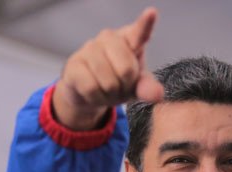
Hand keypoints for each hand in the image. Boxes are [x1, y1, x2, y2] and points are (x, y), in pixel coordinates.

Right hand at [52, 7, 163, 130]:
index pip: (140, 31)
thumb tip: (157, 95)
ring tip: (106, 91)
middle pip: (126, 69)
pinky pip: (91, 88)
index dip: (146, 23)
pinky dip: (96, 98)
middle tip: (119, 87)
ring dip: (110, 95)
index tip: (151, 13)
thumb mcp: (137, 87)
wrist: (90, 93)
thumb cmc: (118, 82)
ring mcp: (89, 47)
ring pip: (108, 82)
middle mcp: (109, 37)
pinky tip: (94, 93)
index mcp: (130, 39)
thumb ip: (148, 88)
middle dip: (124, 87)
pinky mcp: (74, 63)